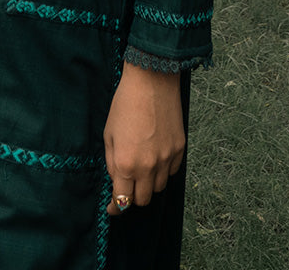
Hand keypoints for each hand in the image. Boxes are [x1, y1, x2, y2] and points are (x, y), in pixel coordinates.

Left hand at [103, 61, 184, 215]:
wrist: (152, 80)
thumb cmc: (125, 104)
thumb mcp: (109, 134)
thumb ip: (113, 163)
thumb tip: (117, 182)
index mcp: (127, 164)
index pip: (122, 201)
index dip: (116, 208)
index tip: (112, 208)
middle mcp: (148, 167)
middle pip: (143, 200)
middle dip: (133, 196)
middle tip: (127, 184)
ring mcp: (166, 159)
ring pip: (159, 188)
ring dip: (149, 183)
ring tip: (142, 165)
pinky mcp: (180, 149)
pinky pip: (172, 171)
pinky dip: (163, 170)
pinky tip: (155, 154)